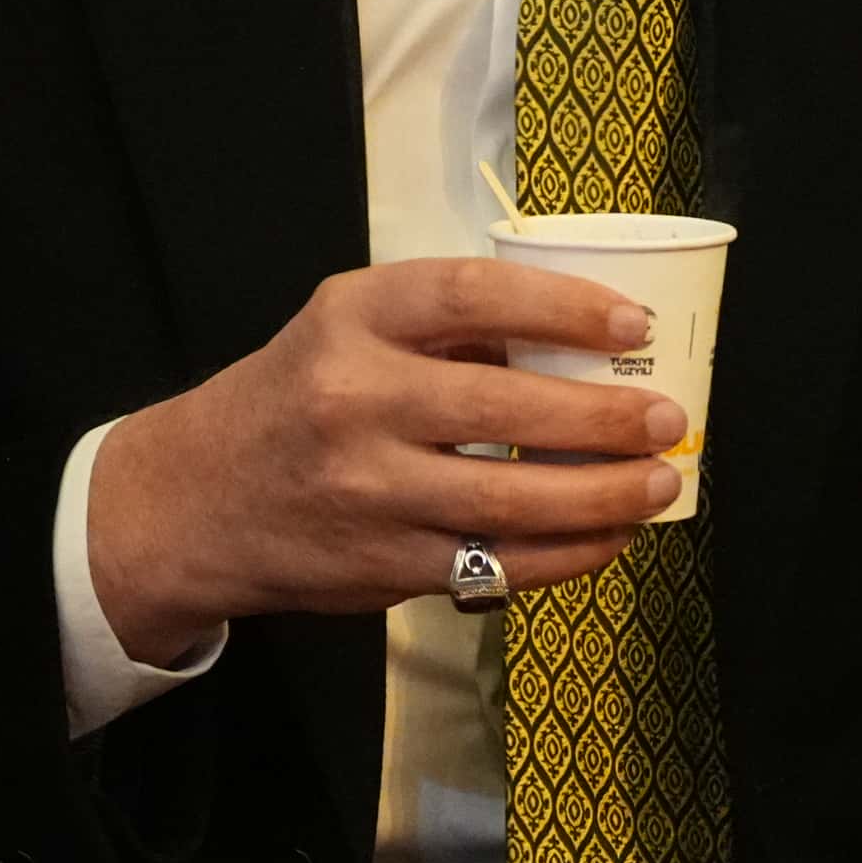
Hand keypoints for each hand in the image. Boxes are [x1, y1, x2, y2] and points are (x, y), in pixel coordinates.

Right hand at [84, 259, 689, 664]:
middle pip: (505, 408)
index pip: (472, 296)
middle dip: (604, 417)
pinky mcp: (383, 565)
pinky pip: (495, 564)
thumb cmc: (294, 399)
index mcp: (352, 319)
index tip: (629, 324)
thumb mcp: (344, 328)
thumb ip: (442, 328)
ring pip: (510, 499)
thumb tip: (579, 336)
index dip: (563, 308)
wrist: (194, 501)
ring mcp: (369, 491)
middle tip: (667, 418)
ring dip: (603, 495)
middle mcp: (355, 400)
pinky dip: (567, 554)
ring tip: (660, 482)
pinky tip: (610, 536)